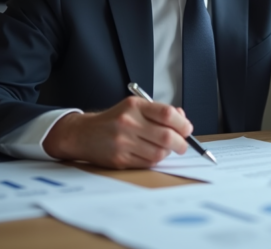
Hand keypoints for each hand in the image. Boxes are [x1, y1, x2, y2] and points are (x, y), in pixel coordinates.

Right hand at [42, 97, 192, 168]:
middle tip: (182, 145)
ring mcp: (123, 142)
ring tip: (164, 149)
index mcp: (134, 106)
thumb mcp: (135, 107)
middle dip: (181, 143)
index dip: (182, 123)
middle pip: (166, 136)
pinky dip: (154, 160)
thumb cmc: (113, 120)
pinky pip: (148, 163)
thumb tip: (182, 118)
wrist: (83, 134)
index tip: (187, 129)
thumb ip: (159, 112)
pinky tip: (150, 154)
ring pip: (159, 153)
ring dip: (167, 153)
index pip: (167, 114)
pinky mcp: (120, 159)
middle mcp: (128, 122)